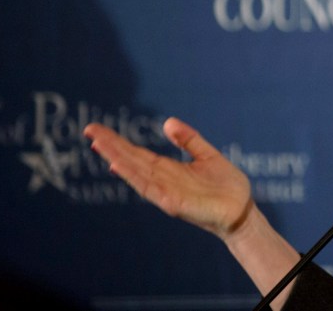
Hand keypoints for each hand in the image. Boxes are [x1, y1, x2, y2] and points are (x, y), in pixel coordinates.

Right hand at [84, 117, 253, 238]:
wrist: (243, 210)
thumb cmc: (226, 185)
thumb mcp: (207, 155)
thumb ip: (188, 140)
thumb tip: (167, 122)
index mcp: (168, 170)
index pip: (137, 154)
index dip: (118, 143)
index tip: (98, 130)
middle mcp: (163, 181)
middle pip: (132, 161)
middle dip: (111, 147)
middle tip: (90, 130)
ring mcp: (166, 192)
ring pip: (136, 174)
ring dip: (118, 159)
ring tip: (99, 144)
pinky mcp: (174, 203)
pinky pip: (151, 189)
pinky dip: (135, 178)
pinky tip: (121, 167)